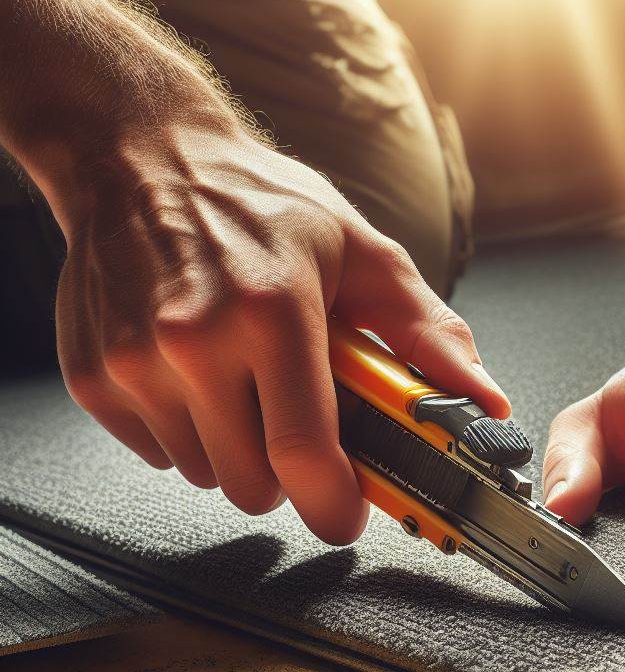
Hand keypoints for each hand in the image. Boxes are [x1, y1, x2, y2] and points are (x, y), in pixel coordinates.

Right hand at [53, 121, 508, 544]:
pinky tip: (195, 376)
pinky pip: (157, 453)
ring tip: (243, 382)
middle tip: (296, 421)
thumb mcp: (362, 253)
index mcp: (273, 312)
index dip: (332, 504)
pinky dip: (186, 432)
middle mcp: (195, 342)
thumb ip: (429, 334)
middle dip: (287, 471)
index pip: (302, 453)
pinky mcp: (94, 376)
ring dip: (236, 449)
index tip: (345, 514)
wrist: (140, 157)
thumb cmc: (260, 202)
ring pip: (206, 474)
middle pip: (254, 483)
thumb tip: (484, 400)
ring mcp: (135, 362)